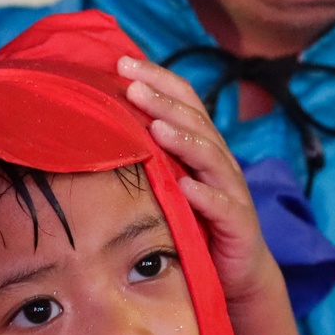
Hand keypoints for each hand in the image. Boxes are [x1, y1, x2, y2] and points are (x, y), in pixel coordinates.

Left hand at [117, 54, 296, 334]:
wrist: (237, 272)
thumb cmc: (196, 221)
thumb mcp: (169, 181)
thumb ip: (147, 152)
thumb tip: (96, 124)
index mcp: (201, 145)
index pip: (183, 99)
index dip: (157, 78)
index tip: (122, 63)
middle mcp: (218, 161)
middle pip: (195, 121)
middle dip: (163, 101)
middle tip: (131, 86)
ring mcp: (231, 191)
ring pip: (210, 157)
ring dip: (184, 140)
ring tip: (157, 127)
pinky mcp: (238, 224)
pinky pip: (223, 207)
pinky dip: (205, 196)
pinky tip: (187, 188)